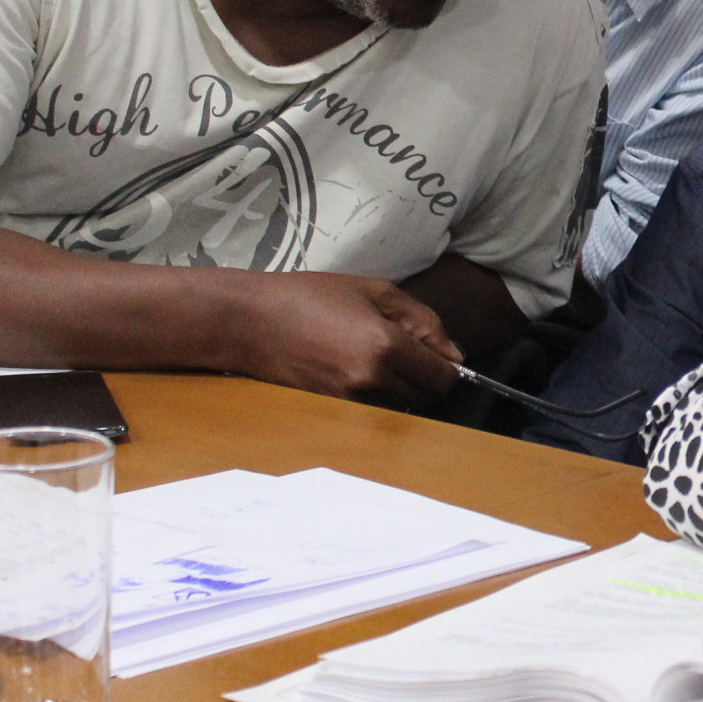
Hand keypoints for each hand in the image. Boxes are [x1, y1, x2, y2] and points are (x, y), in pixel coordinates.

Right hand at [228, 273, 462, 405]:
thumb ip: (423, 320)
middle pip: (423, 396)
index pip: (442, 377)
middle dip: (422, 376)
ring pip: (398, 407)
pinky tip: (352, 368)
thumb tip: (454, 354)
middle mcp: (370, 380)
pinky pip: (370, 411)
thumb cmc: (309, 297)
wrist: (248, 321)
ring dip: (398, 387)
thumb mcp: (375, 290)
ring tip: (372, 356)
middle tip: (400, 348)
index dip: (446, 367)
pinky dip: (373, 395)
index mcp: (385, 346)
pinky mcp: (331, 410)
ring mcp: (348, 400)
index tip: (437, 354)